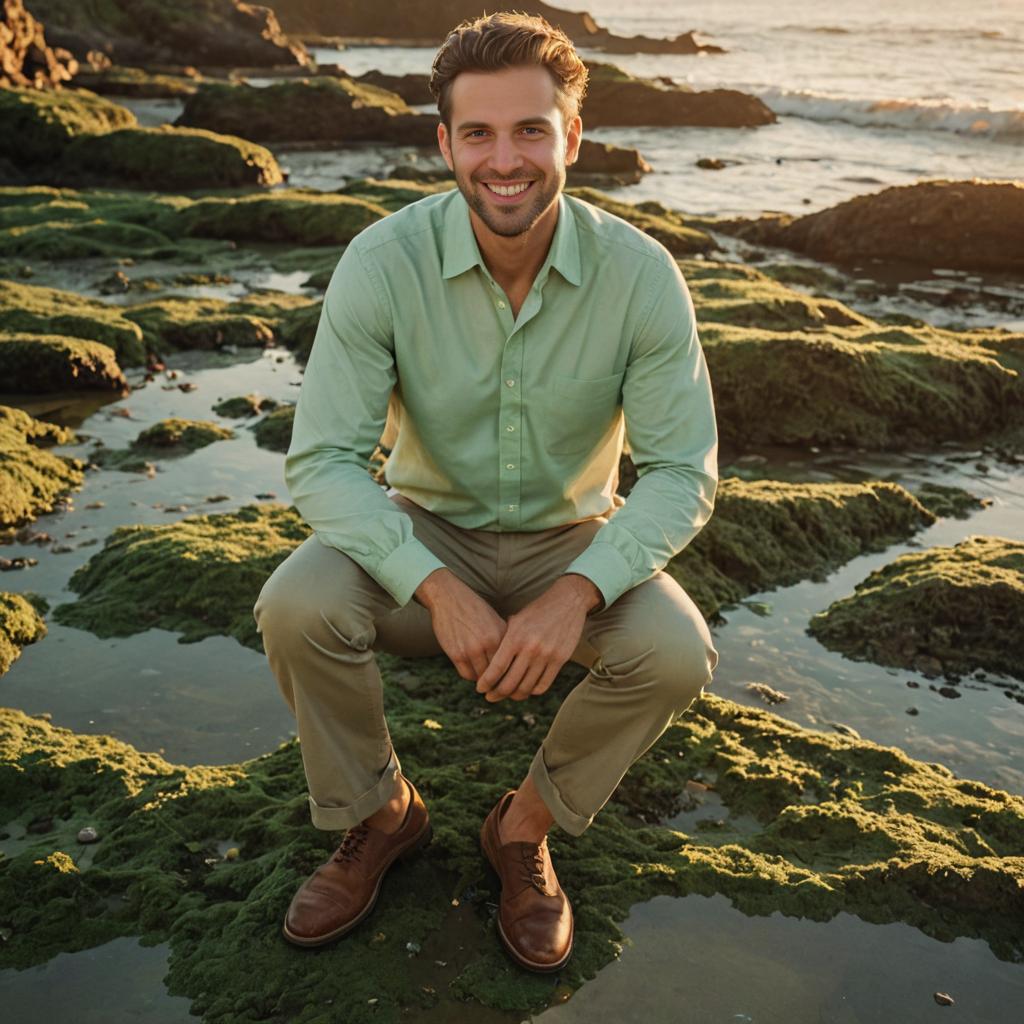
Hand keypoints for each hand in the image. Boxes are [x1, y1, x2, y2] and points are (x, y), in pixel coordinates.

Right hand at [415, 569, 507, 681]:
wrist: (449, 598)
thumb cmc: (475, 609)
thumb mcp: (495, 620)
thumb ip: (505, 639)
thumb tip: (515, 660)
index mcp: (501, 635)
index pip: (511, 664)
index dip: (511, 674)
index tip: (511, 678)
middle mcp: (488, 643)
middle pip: (498, 673)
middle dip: (498, 680)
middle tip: (499, 684)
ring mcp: (471, 649)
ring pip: (482, 677)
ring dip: (483, 680)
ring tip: (485, 678)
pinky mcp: (456, 654)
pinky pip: (467, 674)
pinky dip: (471, 675)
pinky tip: (473, 670)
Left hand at [475, 575, 601, 702]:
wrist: (567, 601)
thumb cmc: (538, 610)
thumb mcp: (516, 619)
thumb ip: (504, 639)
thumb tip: (491, 659)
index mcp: (515, 637)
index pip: (497, 668)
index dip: (486, 682)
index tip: (481, 689)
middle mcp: (530, 649)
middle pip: (509, 682)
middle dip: (497, 694)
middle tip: (490, 697)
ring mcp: (547, 655)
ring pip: (526, 687)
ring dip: (515, 695)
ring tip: (509, 695)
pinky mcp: (560, 660)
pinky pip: (544, 684)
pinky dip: (533, 691)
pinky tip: (527, 689)